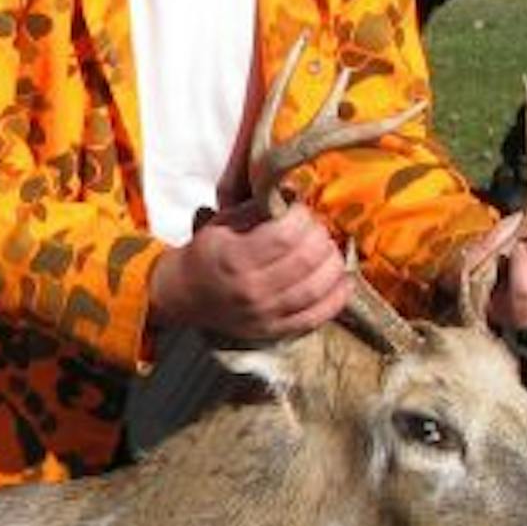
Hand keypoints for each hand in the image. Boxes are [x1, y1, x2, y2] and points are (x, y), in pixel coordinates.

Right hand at [148, 199, 352, 339]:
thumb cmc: (207, 253)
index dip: (302, 217)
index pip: (286, 235)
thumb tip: (294, 195)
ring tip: (328, 249)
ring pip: (317, 287)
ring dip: (332, 263)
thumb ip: (256, 210)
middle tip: (316, 228)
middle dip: (320, 236)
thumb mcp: (222, 223)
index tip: (299, 210)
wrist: (184, 294)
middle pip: (306, 259)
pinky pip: (318, 315)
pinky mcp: (276, 330)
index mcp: (234, 258)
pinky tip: (342, 279)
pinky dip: (337, 296)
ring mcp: (265, 313)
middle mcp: (251, 289)